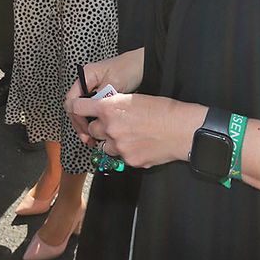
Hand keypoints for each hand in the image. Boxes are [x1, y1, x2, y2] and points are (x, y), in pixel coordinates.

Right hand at [64, 49, 144, 138]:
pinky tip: (101, 128)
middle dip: (80, 124)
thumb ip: (101, 96)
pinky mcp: (103, 95)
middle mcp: (88, 83)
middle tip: (87, 137)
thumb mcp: (114, 82)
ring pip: (84, 111)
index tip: (85, 128)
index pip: (72, 100)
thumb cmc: (130, 67)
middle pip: (76, 108)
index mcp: (86, 76)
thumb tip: (93, 111)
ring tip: (93, 136)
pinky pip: (94, 111)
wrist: (144, 64)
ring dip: (88, 124)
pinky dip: (96, 120)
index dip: (76, 116)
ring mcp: (95, 89)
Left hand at [66, 91, 204, 169]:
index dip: (78, 108)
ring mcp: (119, 146)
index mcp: (109, 108)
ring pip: (105, 146)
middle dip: (101, 128)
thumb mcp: (133, 99)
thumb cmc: (162, 110)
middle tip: (115, 124)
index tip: (80, 110)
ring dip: (112, 141)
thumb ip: (113, 106)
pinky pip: (120, 157)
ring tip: (130, 135)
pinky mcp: (129, 160)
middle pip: (91, 130)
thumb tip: (102, 110)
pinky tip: (140, 145)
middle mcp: (110, 127)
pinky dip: (127, 152)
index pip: (78, 107)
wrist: (181, 129)